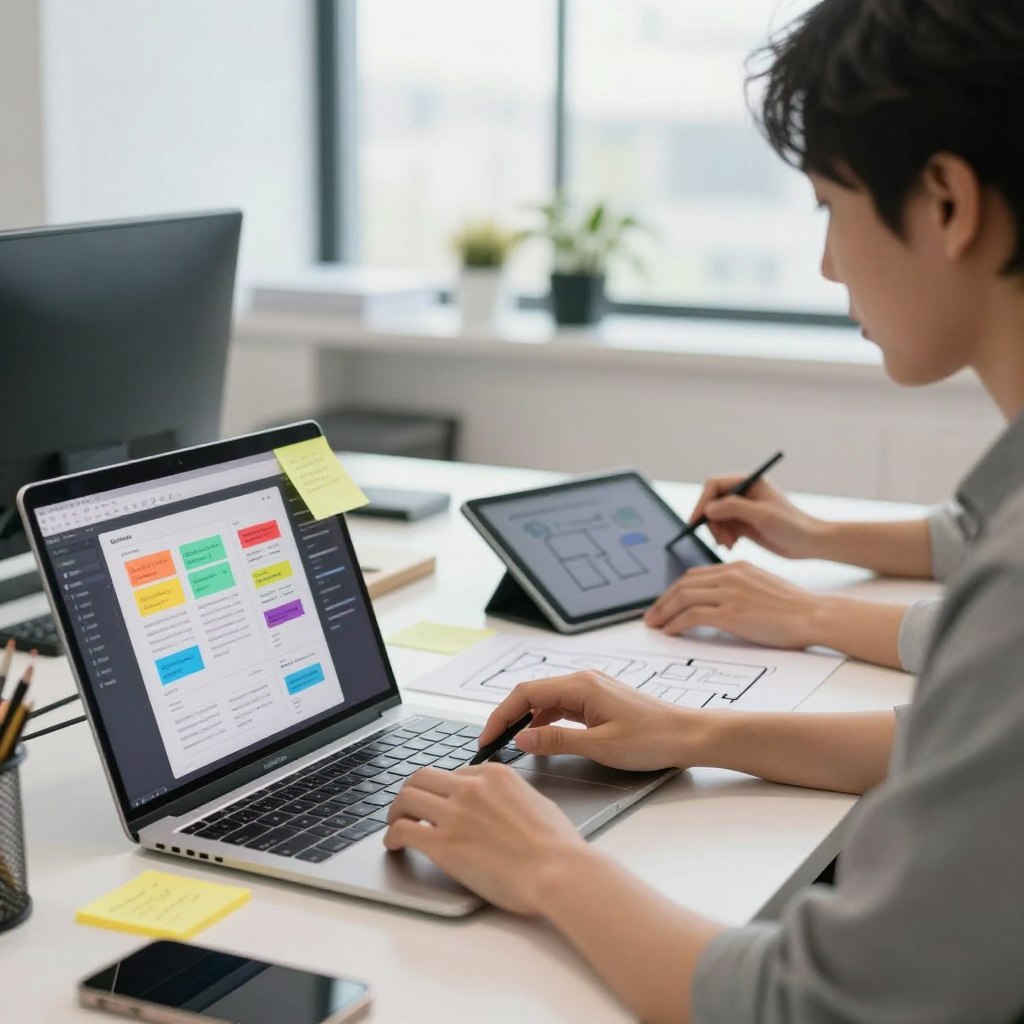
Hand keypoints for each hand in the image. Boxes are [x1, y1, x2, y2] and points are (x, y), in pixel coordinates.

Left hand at [384, 763, 587, 914]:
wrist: (559, 871)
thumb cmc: (557, 846)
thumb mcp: (535, 802)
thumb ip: (510, 796)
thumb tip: (500, 804)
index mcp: (494, 775)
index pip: (453, 773)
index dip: (442, 790)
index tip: (438, 803)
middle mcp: (471, 788)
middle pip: (421, 777)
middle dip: (411, 791)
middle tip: (406, 807)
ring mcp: (455, 814)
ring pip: (406, 798)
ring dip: (396, 811)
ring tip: (395, 824)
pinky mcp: (444, 845)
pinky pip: (404, 830)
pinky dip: (391, 836)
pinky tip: (393, 845)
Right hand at [477, 672, 697, 771]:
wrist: (688, 736)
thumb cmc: (652, 740)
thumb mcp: (600, 746)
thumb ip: (556, 741)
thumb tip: (521, 739)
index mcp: (581, 685)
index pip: (526, 693)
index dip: (502, 715)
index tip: (488, 738)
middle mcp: (584, 680)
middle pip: (532, 693)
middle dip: (509, 716)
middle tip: (493, 742)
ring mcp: (592, 688)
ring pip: (546, 699)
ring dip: (526, 719)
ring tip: (511, 743)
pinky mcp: (599, 699)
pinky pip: (562, 706)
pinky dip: (546, 720)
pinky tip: (542, 739)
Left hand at [645, 560, 821, 648]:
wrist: (813, 615)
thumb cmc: (793, 608)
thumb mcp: (761, 587)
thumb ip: (739, 588)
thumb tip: (719, 604)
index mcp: (737, 568)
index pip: (694, 576)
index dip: (674, 590)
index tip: (665, 604)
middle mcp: (730, 576)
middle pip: (683, 585)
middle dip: (663, 601)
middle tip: (652, 616)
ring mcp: (730, 593)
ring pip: (683, 598)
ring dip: (664, 612)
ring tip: (655, 625)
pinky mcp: (731, 612)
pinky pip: (693, 615)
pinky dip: (677, 624)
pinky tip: (671, 632)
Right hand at [689, 473, 823, 557]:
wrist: (809, 543)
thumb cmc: (792, 526)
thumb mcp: (762, 515)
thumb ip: (734, 507)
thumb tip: (708, 508)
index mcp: (749, 481)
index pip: (715, 485)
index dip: (703, 502)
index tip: (696, 520)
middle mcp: (744, 492)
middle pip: (712, 502)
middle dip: (712, 521)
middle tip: (719, 539)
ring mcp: (743, 508)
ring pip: (716, 517)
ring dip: (718, 532)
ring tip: (729, 545)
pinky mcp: (744, 523)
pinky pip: (723, 527)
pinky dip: (723, 537)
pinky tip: (733, 545)